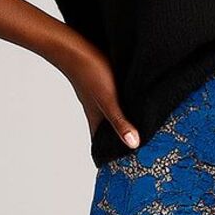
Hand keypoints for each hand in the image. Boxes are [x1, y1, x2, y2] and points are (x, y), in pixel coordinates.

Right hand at [60, 35, 139, 149]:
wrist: (73, 45)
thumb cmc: (89, 72)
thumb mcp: (108, 100)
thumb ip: (120, 121)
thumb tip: (133, 145)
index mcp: (97, 119)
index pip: (103, 145)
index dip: (111, 157)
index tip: (123, 169)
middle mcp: (97, 110)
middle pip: (109, 132)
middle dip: (121, 142)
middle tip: (139, 153)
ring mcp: (98, 97)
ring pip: (112, 117)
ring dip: (123, 124)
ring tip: (141, 131)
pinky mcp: (103, 84)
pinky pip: (116, 102)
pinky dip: (124, 108)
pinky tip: (133, 103)